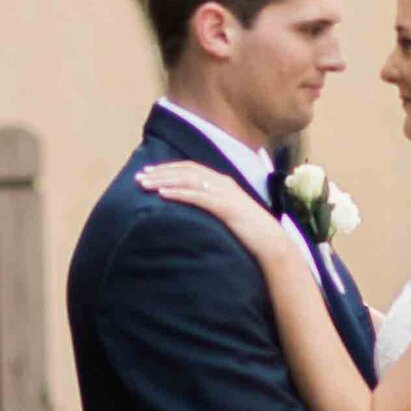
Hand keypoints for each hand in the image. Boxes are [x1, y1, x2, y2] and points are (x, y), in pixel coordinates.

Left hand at [139, 160, 280, 257]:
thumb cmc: (250, 232)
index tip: (149, 172)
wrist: (272, 242)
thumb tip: (194, 209)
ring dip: (164, 181)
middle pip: (185, 171)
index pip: (191, 168)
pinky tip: (162, 195)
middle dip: (160, 172)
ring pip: (188, 180)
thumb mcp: (229, 214)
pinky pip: (197, 197)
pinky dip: (178, 193)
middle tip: (139, 177)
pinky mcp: (225, 207)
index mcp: (223, 182)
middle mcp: (222, 182)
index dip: (168, 168)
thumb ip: (213, 206)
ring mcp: (224, 193)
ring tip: (145, 184)